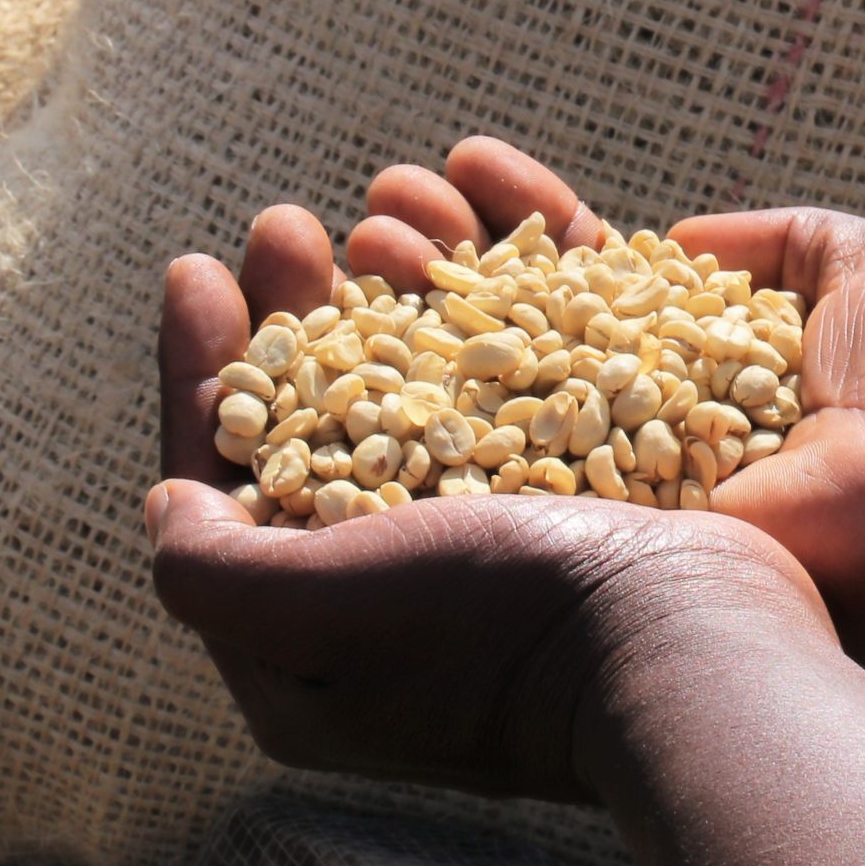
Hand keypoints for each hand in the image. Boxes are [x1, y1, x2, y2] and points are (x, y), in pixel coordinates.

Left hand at [150, 215, 834, 801]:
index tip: (198, 269)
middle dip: (293, 316)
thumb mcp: (318, 613)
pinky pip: (503, 394)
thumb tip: (166, 504)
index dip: (201, 372)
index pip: (221, 490)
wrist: (698, 649)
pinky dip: (480, 314)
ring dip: (385, 297)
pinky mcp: (575, 518)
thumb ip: (214, 569)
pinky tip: (473, 245)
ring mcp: (490, 563)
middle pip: (314, 433)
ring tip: (387, 209)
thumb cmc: (501, 628)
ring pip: (410, 400)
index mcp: (311, 656)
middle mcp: (393, 609)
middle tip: (289, 223)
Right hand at [345, 140, 864, 715]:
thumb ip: (770, 240)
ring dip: (400, 314)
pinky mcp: (601, 537)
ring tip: (348, 240)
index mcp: (697, 362)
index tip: (462, 162)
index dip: (515, 221)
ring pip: (478, 394)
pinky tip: (353, 337)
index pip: (580, 280)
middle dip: (432, 260)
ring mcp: (613, 484)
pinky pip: (490, 475)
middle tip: (371, 208)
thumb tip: (679, 236)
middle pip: (507, 333)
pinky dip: (410, 411)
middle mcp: (642, 424)